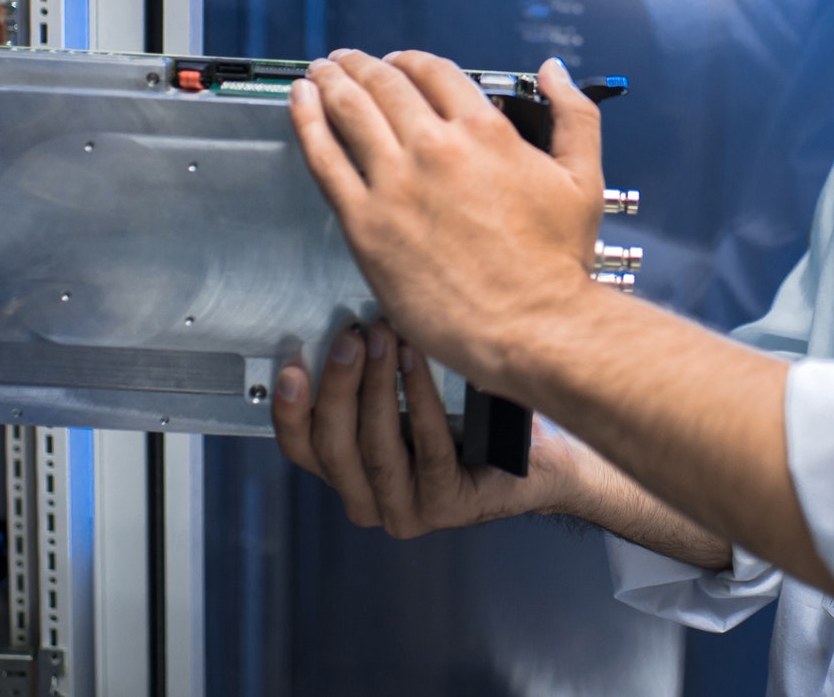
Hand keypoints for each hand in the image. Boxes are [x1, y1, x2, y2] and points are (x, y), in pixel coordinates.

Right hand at [272, 319, 584, 535]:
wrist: (543, 460)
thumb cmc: (472, 423)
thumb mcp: (408, 399)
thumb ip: (371, 381)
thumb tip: (346, 323)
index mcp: (350, 476)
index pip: (303, 447)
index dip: (290, 409)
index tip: (292, 364)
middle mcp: (370, 501)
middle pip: (333, 446)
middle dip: (338, 384)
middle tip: (350, 335)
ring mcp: (407, 511)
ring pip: (376, 448)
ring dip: (376, 386)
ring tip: (382, 337)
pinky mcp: (446, 507)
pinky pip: (428, 447)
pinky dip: (421, 398)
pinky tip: (417, 361)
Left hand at [288, 49, 604, 386]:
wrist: (532, 326)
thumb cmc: (556, 265)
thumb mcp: (583, 178)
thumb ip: (574, 115)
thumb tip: (554, 72)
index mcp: (484, 131)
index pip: (433, 72)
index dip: (410, 61)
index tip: (399, 64)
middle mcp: (435, 148)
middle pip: (384, 84)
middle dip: (362, 64)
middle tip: (346, 61)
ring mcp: (396, 184)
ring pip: (349, 111)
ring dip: (330, 81)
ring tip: (319, 72)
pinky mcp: (367, 224)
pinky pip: (325, 160)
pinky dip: (307, 122)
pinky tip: (299, 104)